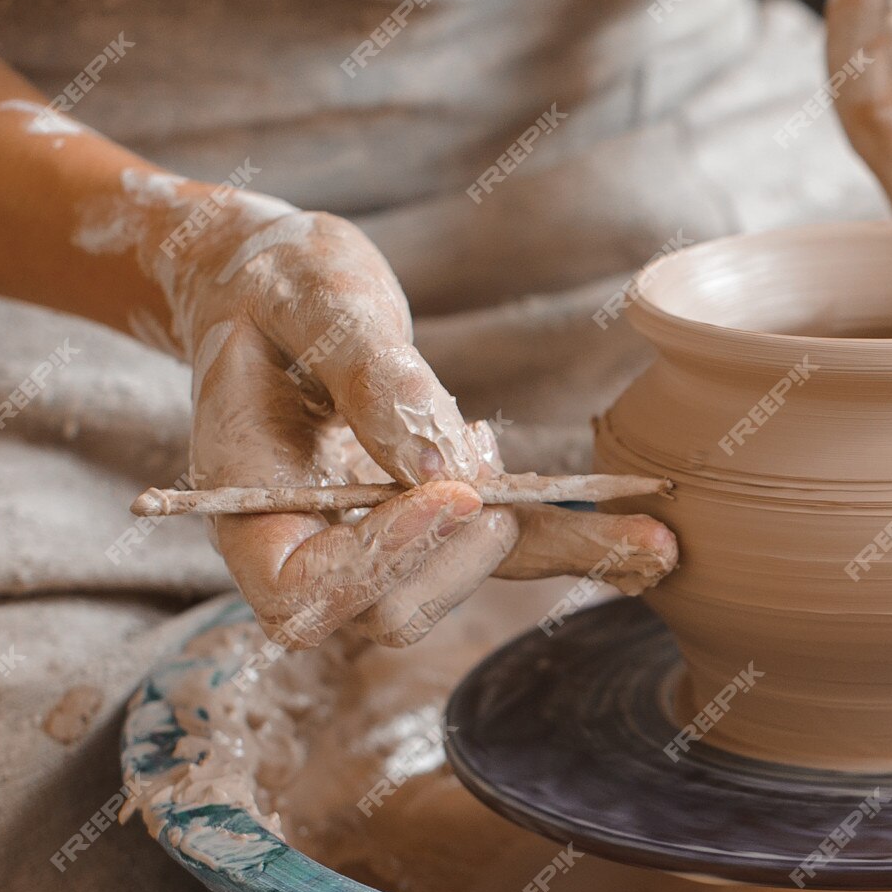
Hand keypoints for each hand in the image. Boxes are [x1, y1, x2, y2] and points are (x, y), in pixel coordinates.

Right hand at [137, 198, 675, 647]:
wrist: (270, 288)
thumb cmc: (274, 281)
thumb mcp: (309, 297)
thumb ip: (366, 374)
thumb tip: (440, 465)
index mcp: (244, 505)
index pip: (303, 589)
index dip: (380, 561)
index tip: (455, 495)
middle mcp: (304, 546)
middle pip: (388, 611)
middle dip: (466, 562)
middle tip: (508, 489)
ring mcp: (369, 542)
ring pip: (463, 587)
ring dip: (552, 562)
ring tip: (639, 535)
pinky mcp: (431, 521)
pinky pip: (501, 549)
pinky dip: (574, 547)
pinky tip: (647, 546)